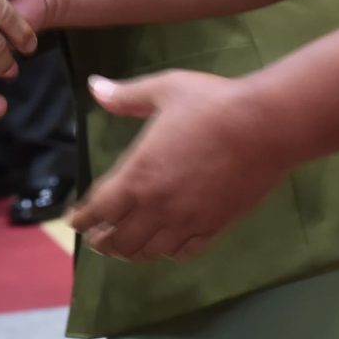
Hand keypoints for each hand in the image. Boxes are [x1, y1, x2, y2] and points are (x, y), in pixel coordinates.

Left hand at [66, 71, 287, 261]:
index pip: (98, 209)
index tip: (73, 220)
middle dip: (102, 240)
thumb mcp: (165, 89)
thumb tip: (94, 85)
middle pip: (118, 239)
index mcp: (138, 174)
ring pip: (148, 252)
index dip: (81, 218)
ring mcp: (187, 221)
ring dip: (131, 251)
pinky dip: (167, 253)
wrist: (265, 126)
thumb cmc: (213, 103)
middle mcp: (157, 206)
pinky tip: (165, 246)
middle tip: (96, 237)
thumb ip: (126, 95)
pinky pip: (183, 252)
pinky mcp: (214, 228)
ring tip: (125, 247)